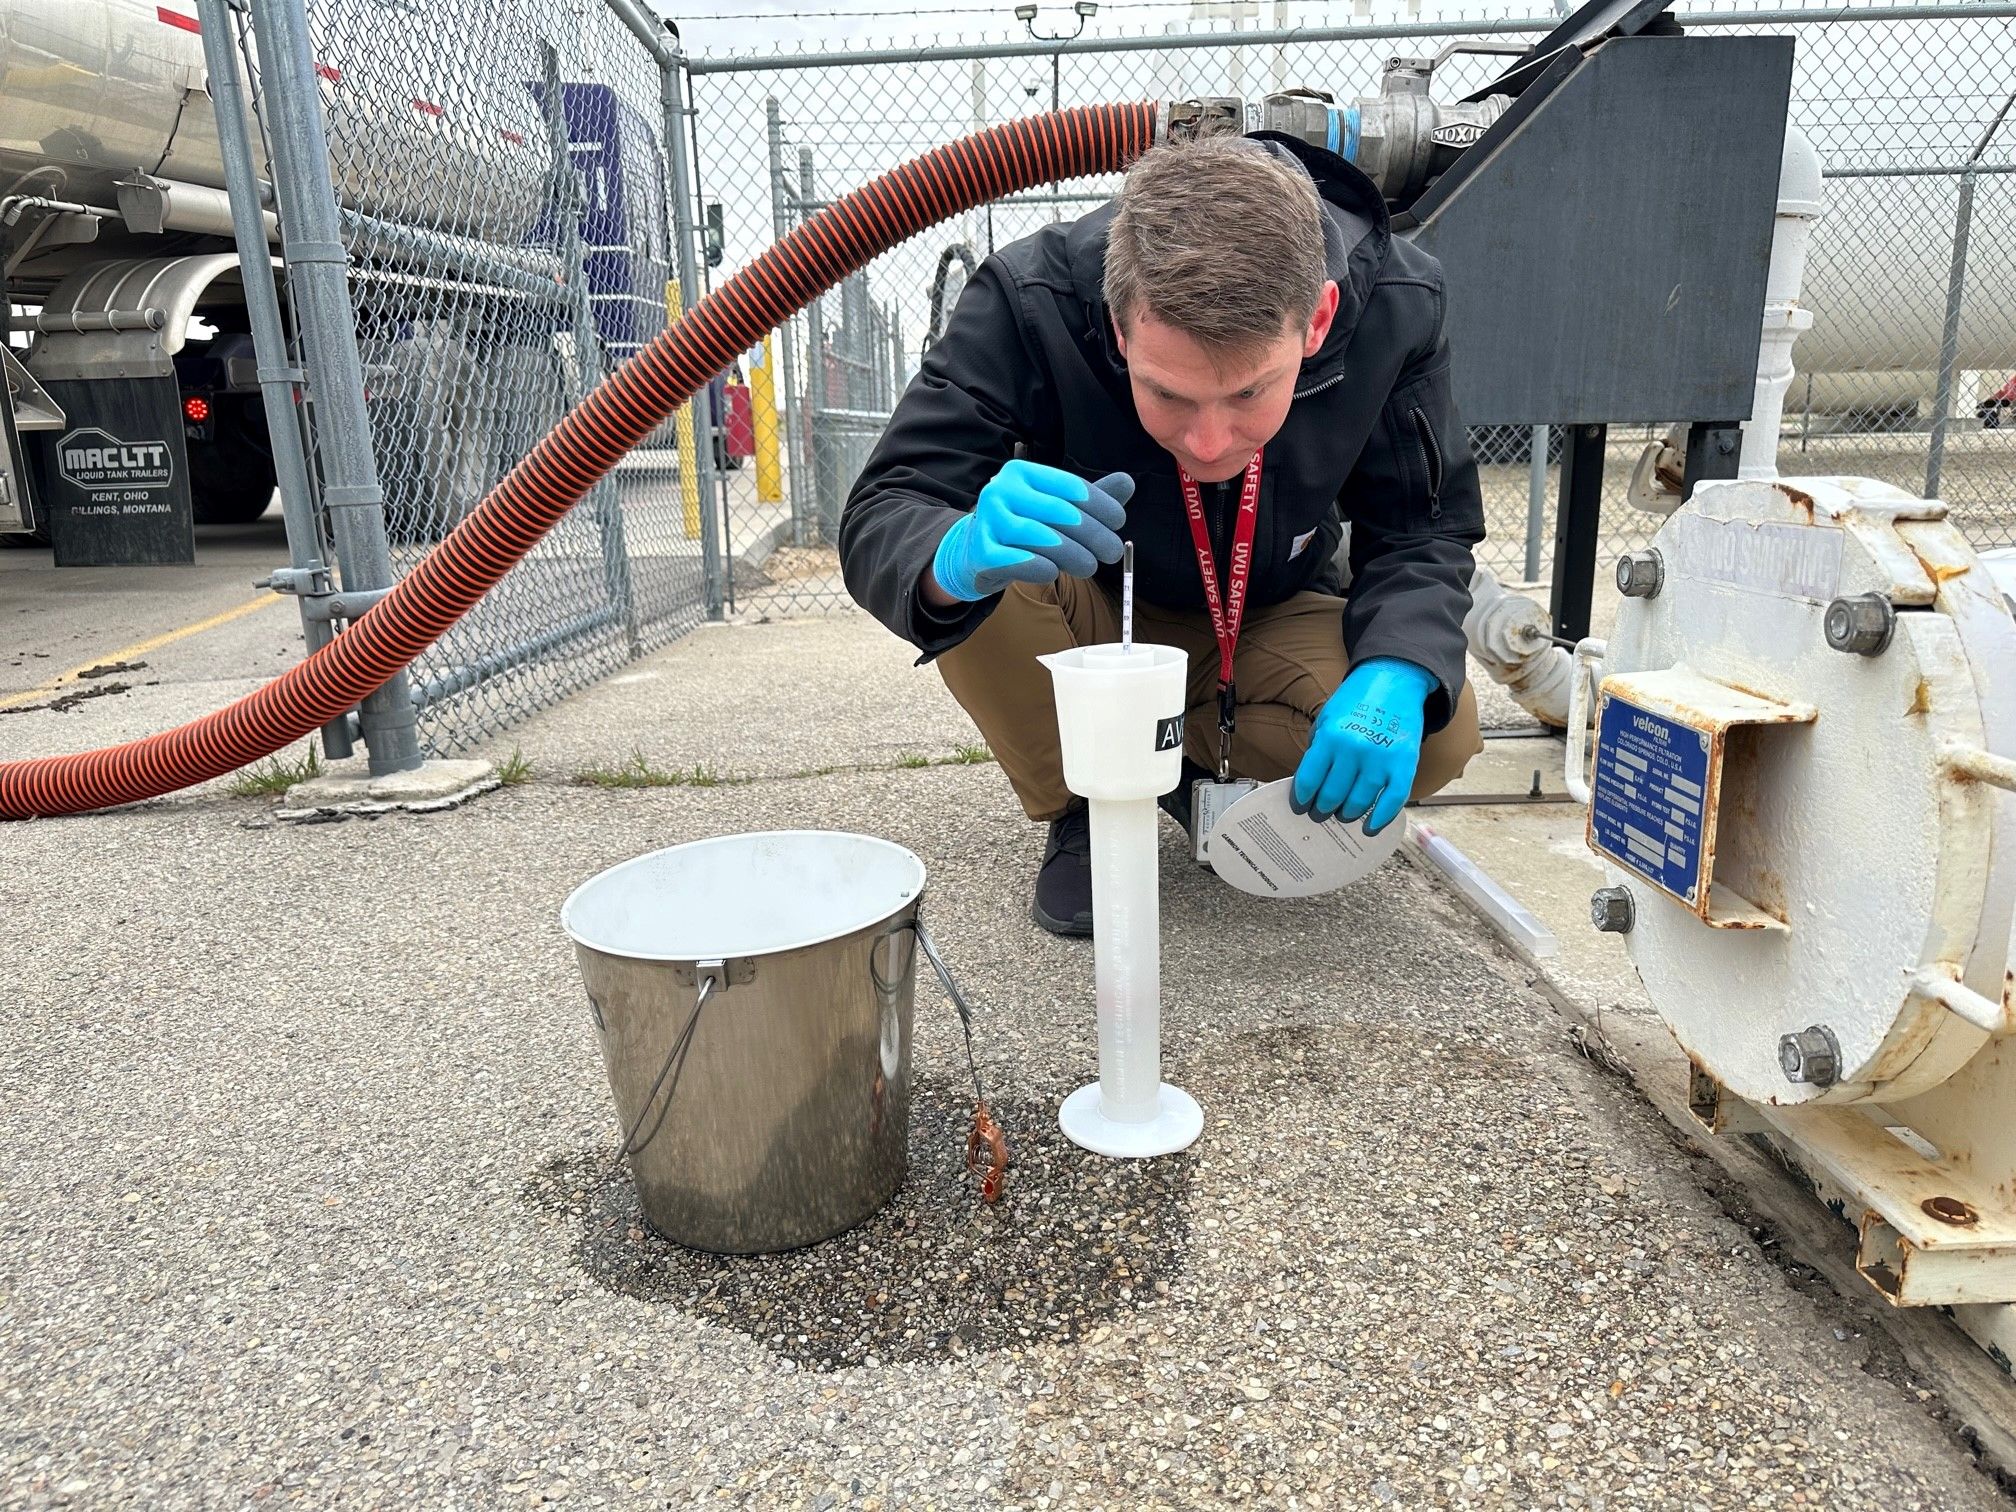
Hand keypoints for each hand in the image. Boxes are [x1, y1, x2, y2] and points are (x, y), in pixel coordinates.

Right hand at [928, 461, 1131, 602]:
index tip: (1119, 523)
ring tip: (1091, 567)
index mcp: (1022, 473)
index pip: (1070, 486)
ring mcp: (988, 520)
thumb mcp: (1055, 507)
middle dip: (1093, 534)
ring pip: (1041, 537)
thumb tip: (1128, 482)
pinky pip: (1019, 560)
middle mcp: (1001, 490)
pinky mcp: (982, 551)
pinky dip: (1041, 567)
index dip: (1100, 505)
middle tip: (1113, 552)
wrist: (976, 552)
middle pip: (1059, 512)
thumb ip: (1089, 497)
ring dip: (1073, 555)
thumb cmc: (1023, 526)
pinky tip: (1054, 573)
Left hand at [1292, 657, 1438, 834]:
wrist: (1393, 681)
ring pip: (1359, 803)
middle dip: (1322, 809)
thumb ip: (1318, 752)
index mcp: (1330, 737)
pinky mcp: (1404, 764)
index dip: (1301, 799)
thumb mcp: (1326, 720)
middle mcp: (1354, 750)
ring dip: (1347, 813)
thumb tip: (1309, 787)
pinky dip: (1380, 819)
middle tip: (1321, 812)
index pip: (1309, 781)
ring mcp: (1381, 759)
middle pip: (1332, 796)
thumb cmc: (1355, 703)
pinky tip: (1369, 828)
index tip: (1300, 807)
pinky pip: (1393, 801)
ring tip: (1342, 813)